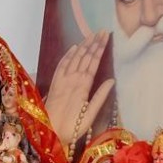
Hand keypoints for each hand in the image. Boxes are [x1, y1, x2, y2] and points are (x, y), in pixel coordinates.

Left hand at [45, 33, 110, 147]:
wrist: (50, 131)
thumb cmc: (73, 126)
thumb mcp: (91, 115)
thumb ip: (100, 96)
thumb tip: (111, 80)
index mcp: (83, 85)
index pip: (94, 61)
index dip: (100, 47)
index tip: (106, 36)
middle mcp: (73, 78)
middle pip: (85, 56)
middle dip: (94, 42)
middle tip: (101, 31)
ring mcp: (62, 79)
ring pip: (74, 57)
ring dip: (83, 45)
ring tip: (90, 35)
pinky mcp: (55, 83)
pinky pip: (62, 64)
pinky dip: (68, 54)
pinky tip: (73, 47)